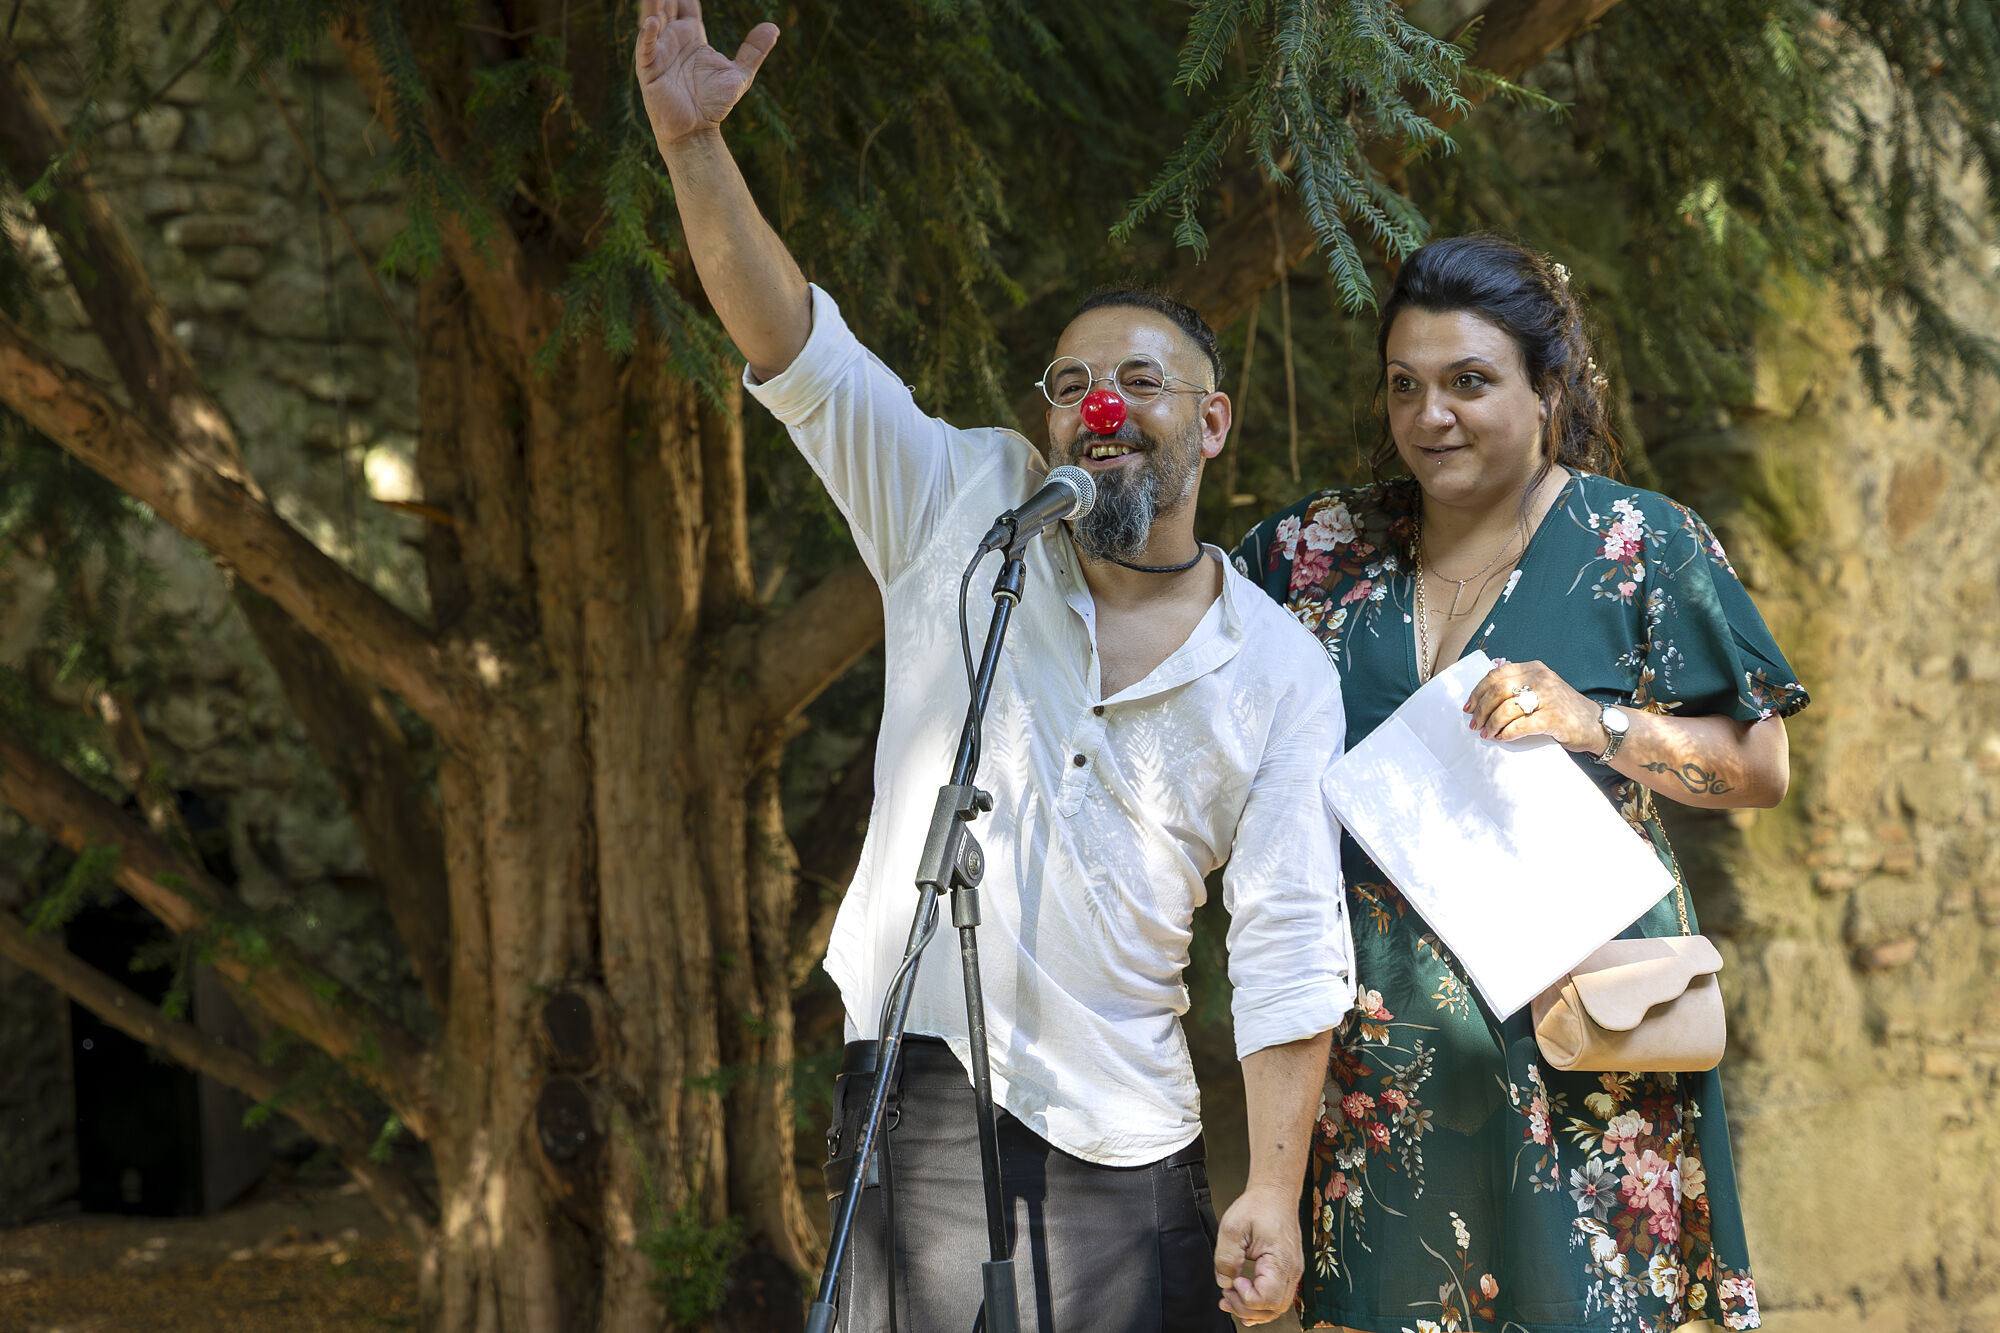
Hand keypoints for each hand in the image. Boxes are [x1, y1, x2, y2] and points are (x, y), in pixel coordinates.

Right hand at [634, 0, 778, 147]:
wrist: (697, 131)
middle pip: (667, 7)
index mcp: (692, 37)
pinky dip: (648, 35)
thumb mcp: (739, 74)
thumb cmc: (713, 104)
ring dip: (654, 6)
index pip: (687, 6)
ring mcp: (660, 54)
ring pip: (653, 21)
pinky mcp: (649, 71)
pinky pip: (646, 49)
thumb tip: (774, 28)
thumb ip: (754, 51)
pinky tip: (653, 23)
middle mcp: (673, 40)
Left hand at [1213, 1184, 1303, 1324]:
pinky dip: (1262, 1305)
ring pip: (1277, 1307)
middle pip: (1274, 1308)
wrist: (1275, 1193)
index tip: (1234, 1281)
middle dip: (1246, 1309)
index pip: (1267, 1298)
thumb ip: (1226, 1258)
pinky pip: (1278, 1297)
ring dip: (1253, 1311)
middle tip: (1226, 1296)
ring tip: (1231, 1302)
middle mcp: (1292, 1270)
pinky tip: (1246, 1306)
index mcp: (1281, 1260)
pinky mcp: (1287, 1270)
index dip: (1246, 1297)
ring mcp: (1292, 1271)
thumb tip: (1225, 1282)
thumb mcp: (1232, 1227)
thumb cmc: (1258, 1206)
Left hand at [1463, 659, 1601, 750]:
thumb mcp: (1542, 688)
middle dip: (1481, 709)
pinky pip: (1521, 726)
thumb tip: (1485, 687)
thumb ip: (1519, 683)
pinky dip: (1507, 733)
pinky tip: (1502, 737)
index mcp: (1535, 669)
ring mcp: (1549, 698)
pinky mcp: (1554, 718)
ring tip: (1487, 733)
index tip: (1469, 706)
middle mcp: (1542, 679)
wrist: (1596, 724)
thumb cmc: (1563, 708)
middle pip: (1498, 690)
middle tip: (1474, 723)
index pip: (1497, 674)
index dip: (1478, 691)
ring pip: (1506, 709)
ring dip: (1491, 723)